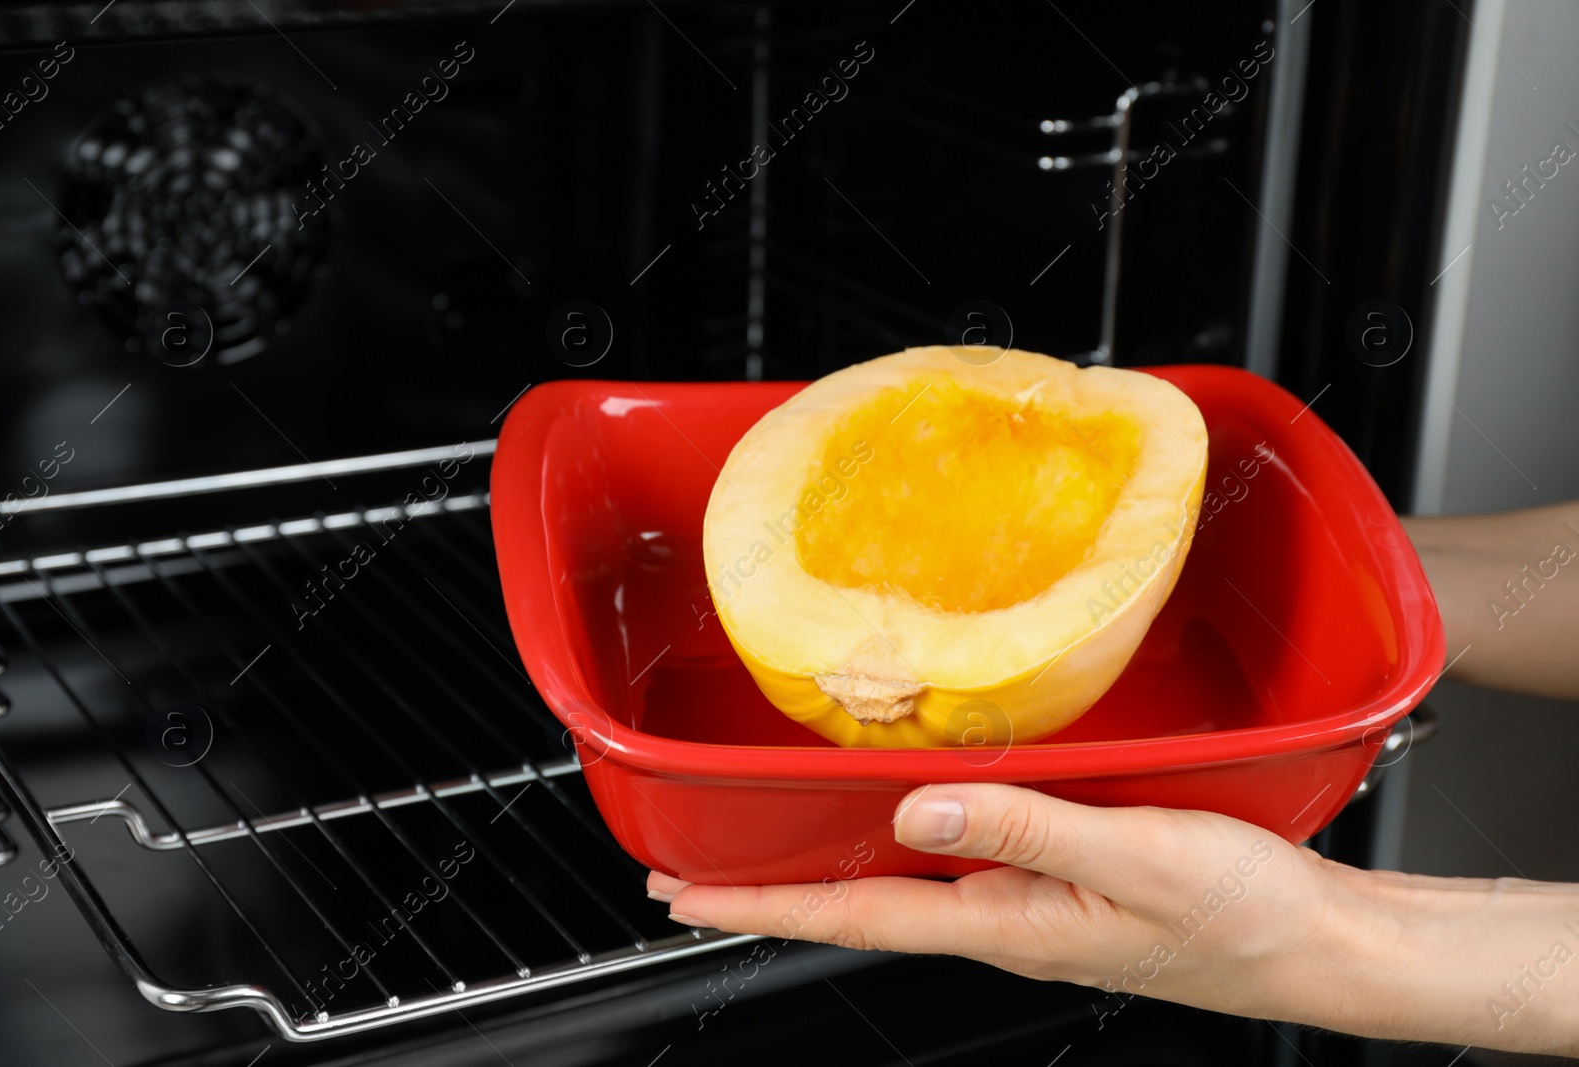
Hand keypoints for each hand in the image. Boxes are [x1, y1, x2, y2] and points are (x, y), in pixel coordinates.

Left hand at [647, 783, 1578, 1054]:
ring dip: (830, 856)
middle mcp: (1001, 916)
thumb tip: (917, 809)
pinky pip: (960, 853)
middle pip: (861, 898)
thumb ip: (1020, 827)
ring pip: (905, 875)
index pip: (850, 914)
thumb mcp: (1128, 859)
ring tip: (769, 831)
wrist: (1318, 944)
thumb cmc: (1241, 914)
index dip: (757, 904)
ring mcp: (1029, 903)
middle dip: (772, 882)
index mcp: (1003, 920)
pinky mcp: (1062, 880)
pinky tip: (903, 806)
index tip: (681, 892)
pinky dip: (907, 831)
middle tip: (696, 857)